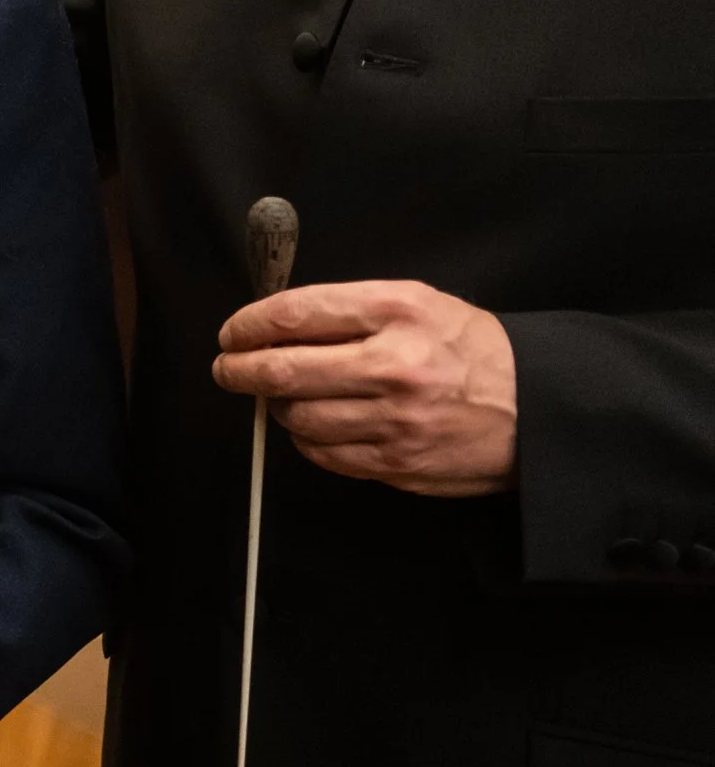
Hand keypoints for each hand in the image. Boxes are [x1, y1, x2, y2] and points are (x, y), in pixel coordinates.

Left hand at [214, 281, 517, 496]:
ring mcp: (395, 420)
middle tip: (229, 368)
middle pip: (283, 370)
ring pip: (298, 417)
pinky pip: (324, 454)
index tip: (232, 333)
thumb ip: (346, 309)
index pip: (294, 314)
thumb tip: (273, 322)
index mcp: (396, 312)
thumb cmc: (467, 348)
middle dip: (240, 370)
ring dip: (279, 407)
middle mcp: (394, 366)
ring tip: (286, 396)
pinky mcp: (398, 463)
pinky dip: (308, 440)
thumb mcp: (416, 303)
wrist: (537, 406)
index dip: (248, 324)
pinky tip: (317, 425)